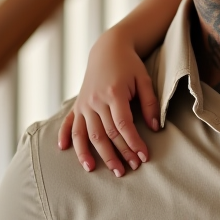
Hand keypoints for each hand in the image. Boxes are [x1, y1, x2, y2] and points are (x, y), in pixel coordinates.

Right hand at [56, 29, 160, 176]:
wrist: (108, 48)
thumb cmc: (129, 65)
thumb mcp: (144, 80)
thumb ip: (150, 103)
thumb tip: (155, 127)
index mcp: (114, 93)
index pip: (124, 125)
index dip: (134, 143)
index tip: (144, 157)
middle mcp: (95, 100)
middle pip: (106, 134)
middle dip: (118, 153)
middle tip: (129, 169)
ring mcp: (84, 103)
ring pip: (86, 134)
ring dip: (93, 153)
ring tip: (98, 170)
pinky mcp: (77, 104)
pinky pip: (69, 123)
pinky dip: (65, 136)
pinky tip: (64, 150)